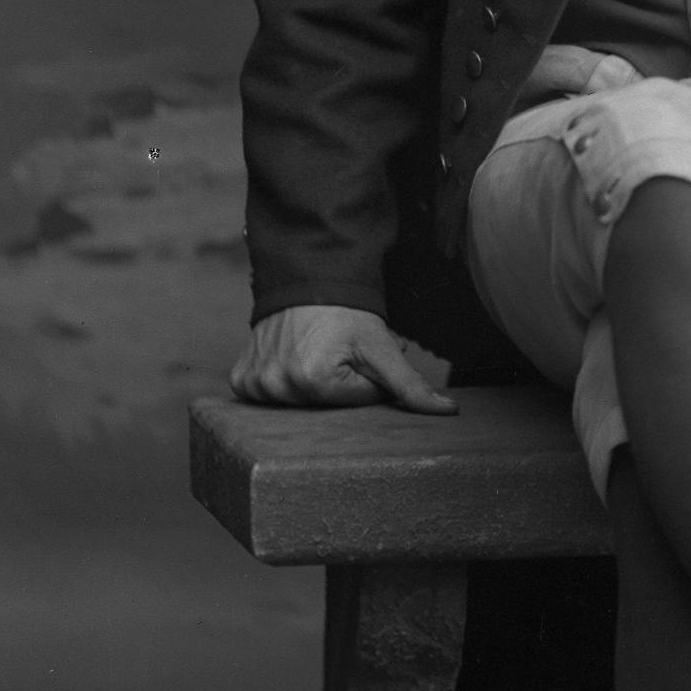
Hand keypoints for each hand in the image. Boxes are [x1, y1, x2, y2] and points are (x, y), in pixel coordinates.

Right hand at [231, 306, 455, 411]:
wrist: (306, 279)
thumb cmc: (347, 312)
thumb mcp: (381, 346)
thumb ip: (411, 384)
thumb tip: (449, 412)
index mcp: (312, 382)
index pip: (357, 402)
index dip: (367, 378)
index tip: (359, 353)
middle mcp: (277, 387)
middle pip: (327, 406)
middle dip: (342, 383)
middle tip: (340, 351)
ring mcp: (255, 385)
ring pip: (299, 403)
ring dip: (312, 382)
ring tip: (316, 350)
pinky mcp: (241, 380)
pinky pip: (265, 397)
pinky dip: (282, 382)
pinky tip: (290, 358)